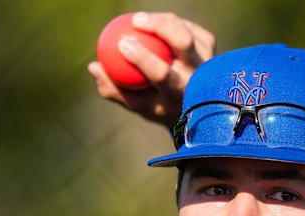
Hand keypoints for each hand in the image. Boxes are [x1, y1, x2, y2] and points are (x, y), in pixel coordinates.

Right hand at [88, 12, 215, 127]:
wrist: (199, 107)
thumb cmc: (160, 106)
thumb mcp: (137, 105)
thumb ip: (114, 90)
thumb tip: (94, 68)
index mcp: (179, 95)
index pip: (161, 74)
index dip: (142, 57)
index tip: (122, 43)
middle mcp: (199, 76)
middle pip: (183, 41)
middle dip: (159, 25)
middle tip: (135, 20)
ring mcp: (208, 58)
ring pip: (185, 30)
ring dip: (161, 21)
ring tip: (139, 19)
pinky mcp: (210, 44)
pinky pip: (186, 26)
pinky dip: (168, 23)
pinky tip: (153, 22)